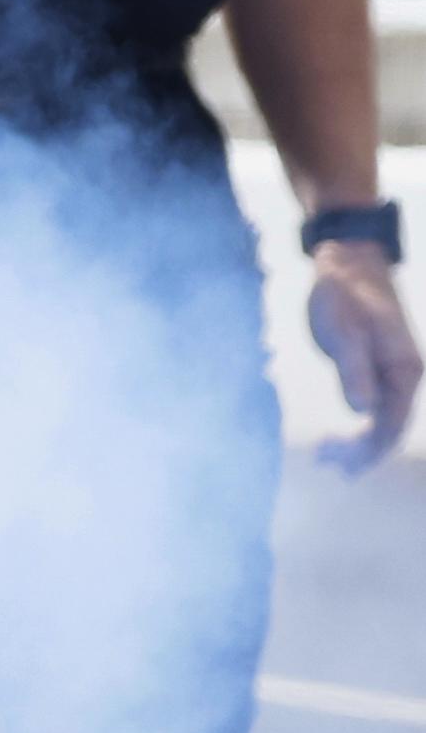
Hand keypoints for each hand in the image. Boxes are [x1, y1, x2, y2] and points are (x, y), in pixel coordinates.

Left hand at [314, 244, 418, 470]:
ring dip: (358, 442)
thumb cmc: (343, 295)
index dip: (371, 449)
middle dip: (363, 451)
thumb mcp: (343, 332)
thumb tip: (364, 410)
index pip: (394, 421)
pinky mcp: (374, 368)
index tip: (348, 469)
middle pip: (390, 425)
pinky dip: (356, 425)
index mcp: (404, 368)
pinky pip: (372, 406)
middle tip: (330, 468)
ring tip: (327, 461)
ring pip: (381, 418)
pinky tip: (335, 438)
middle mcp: (405, 373)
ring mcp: (392, 371)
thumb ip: (354, 370)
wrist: (346, 263)